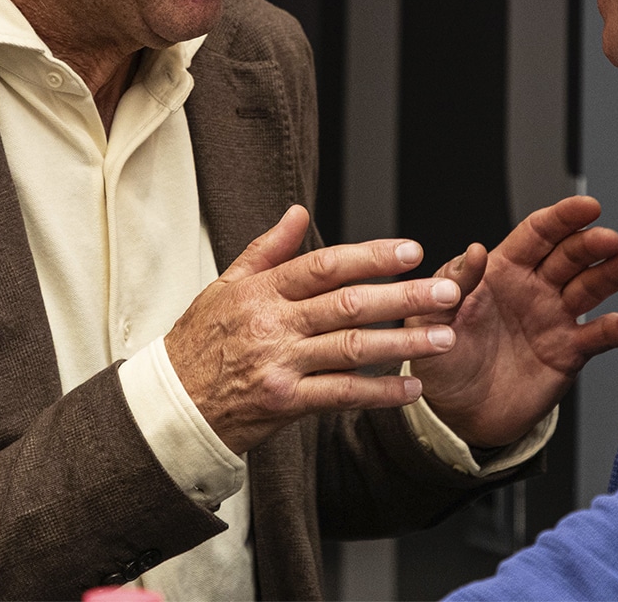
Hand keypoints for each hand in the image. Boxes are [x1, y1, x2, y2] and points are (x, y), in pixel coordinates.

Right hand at [165, 205, 462, 454]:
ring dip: (403, 342)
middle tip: (448, 291)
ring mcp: (279, 364)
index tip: (411, 251)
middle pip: (348, 304)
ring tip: (445, 337)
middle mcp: (273, 324)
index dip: (371, 256)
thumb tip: (299, 212)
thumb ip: (267, 250)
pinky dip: (379, 392)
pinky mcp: (283, 403)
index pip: (325, 266)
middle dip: (403, 297)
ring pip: (351, 349)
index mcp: (263, 290)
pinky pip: (340, 396)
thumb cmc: (199, 342)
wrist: (169, 405)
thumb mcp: (224, 286)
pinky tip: (412, 387)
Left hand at [409, 196, 617, 447]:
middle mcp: (534, 288)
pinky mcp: (569, 352)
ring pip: (591, 287)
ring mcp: (555, 317)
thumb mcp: (433, 318)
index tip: (587, 206)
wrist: (455, 413)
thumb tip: (474, 250)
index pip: (538, 234)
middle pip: (570, 256)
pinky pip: (602, 335)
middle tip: (610, 240)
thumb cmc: (440, 360)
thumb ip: (453, 284)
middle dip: (591, 244)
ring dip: (612, 272)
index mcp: (502, 270)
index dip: (563, 218)